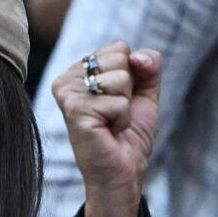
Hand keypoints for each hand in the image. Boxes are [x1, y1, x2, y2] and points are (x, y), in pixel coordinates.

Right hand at [54, 42, 160, 216]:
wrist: (124, 169)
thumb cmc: (129, 133)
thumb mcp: (145, 91)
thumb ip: (148, 64)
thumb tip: (137, 57)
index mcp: (80, 69)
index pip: (119, 47)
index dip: (132, 74)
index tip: (119, 99)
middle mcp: (68, 78)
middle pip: (119, 57)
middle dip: (129, 88)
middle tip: (115, 113)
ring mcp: (68, 93)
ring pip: (120, 77)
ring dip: (125, 105)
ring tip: (111, 122)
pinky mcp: (74, 110)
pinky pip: (119, 101)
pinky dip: (122, 119)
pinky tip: (108, 131)